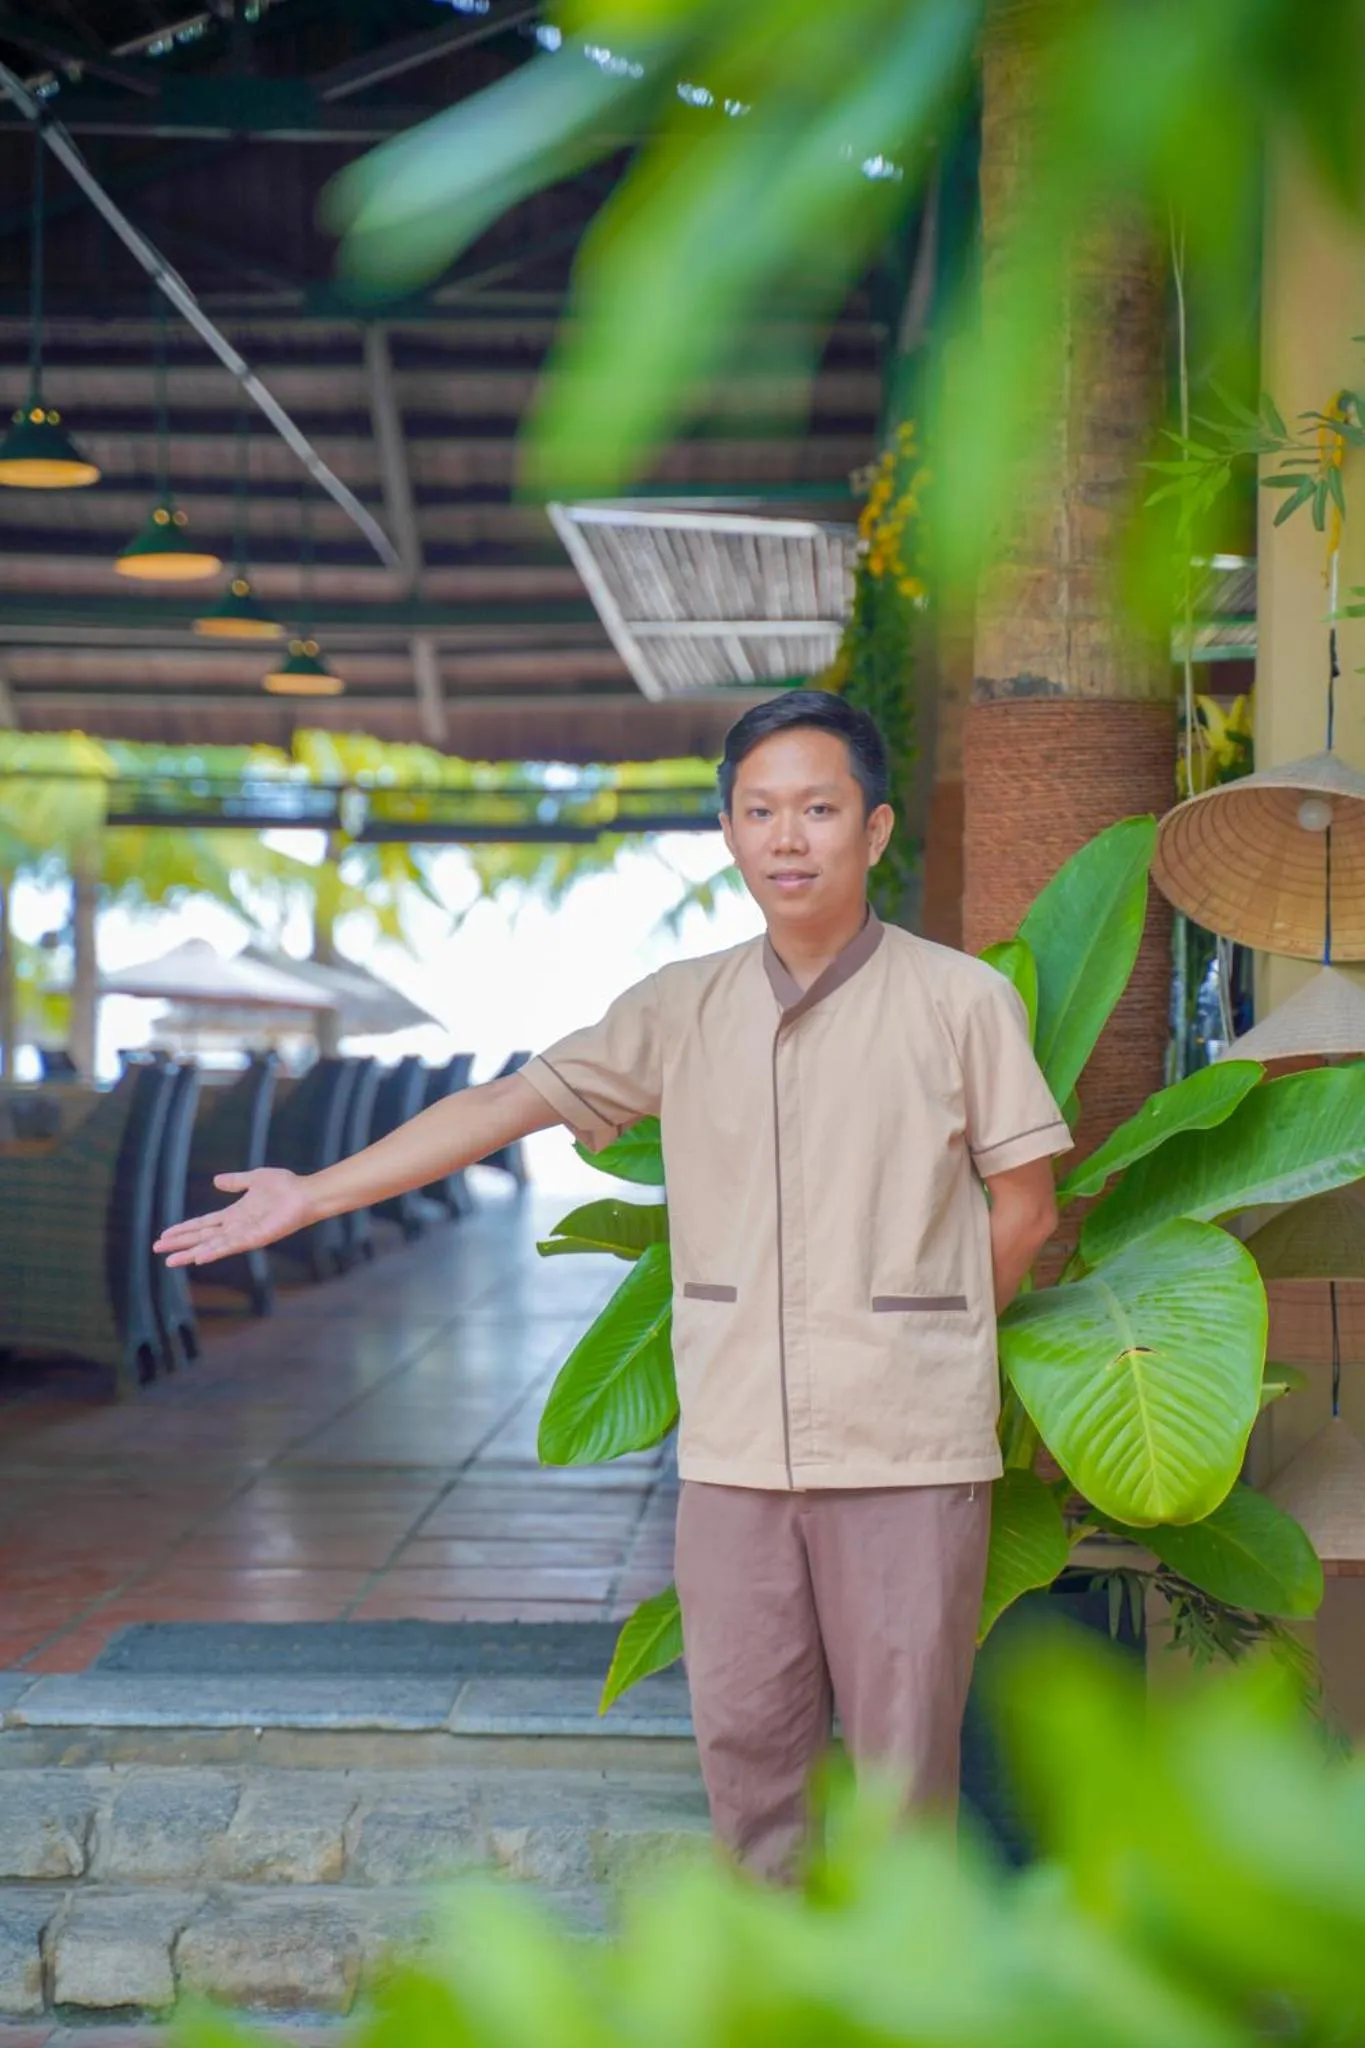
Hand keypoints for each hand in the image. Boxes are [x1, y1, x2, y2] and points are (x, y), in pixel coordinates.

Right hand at [154, 1167, 316, 1267]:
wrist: (305, 1193)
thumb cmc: (285, 1186)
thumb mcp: (254, 1178)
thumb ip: (235, 1181)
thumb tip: (216, 1180)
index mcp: (234, 1214)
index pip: (203, 1224)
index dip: (184, 1229)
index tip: (165, 1234)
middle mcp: (236, 1227)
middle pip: (202, 1237)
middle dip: (180, 1243)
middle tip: (158, 1249)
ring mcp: (245, 1234)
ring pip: (211, 1246)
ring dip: (191, 1253)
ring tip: (170, 1260)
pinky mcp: (255, 1239)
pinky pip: (231, 1247)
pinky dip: (214, 1252)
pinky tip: (199, 1258)